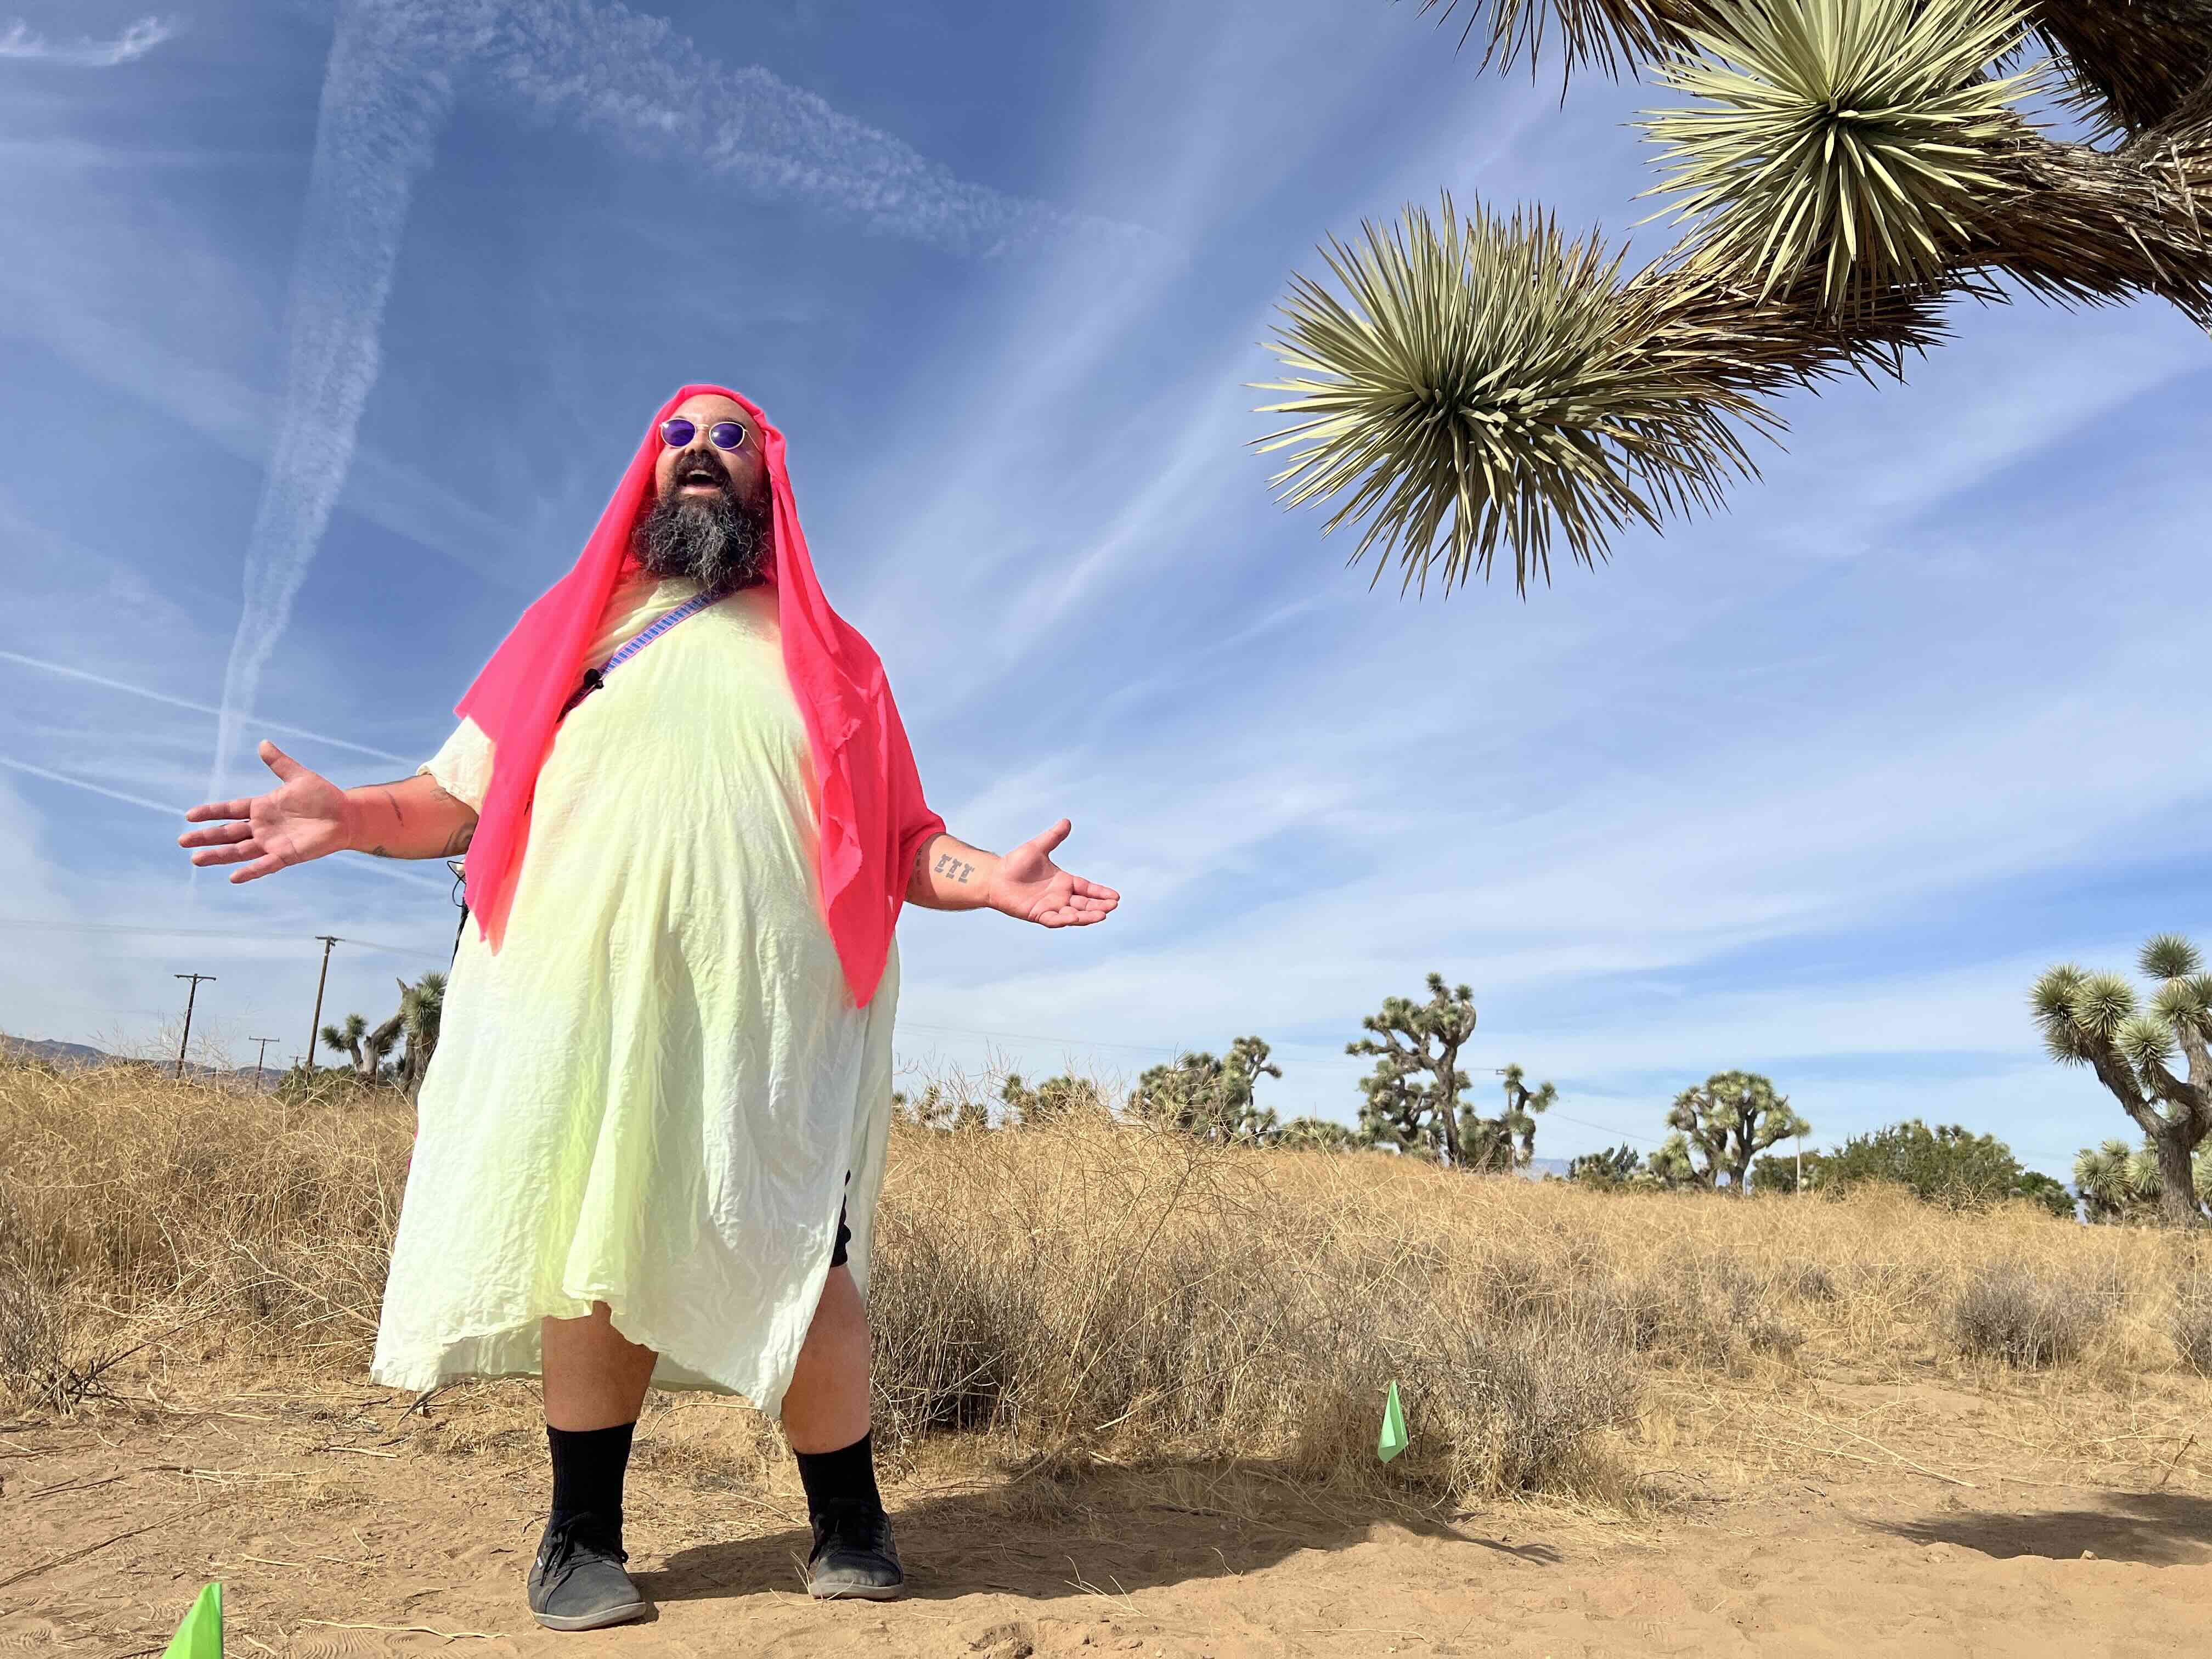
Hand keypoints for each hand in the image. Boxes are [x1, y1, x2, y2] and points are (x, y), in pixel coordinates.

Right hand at [178, 740, 353, 882]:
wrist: (346, 815)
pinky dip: (250, 870)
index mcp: (262, 807)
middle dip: (206, 837)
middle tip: (182, 841)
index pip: (230, 810)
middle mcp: (262, 827)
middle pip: (228, 833)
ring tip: (196, 859)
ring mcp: (272, 842)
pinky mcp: (286, 855)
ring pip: (239, 851)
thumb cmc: (324, 796)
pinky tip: (233, 877)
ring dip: (218, 855)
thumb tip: (263, 743)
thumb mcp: (298, 777)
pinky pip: (265, 865)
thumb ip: (279, 763)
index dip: (210, 812)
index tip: (189, 815)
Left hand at [987, 820, 1119, 928]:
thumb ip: (1053, 837)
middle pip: (1084, 903)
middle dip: (1099, 906)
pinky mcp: (1038, 914)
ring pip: (1073, 914)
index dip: (1101, 893)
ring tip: (1102, 915)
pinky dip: (1065, 920)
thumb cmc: (1015, 863)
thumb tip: (1067, 821)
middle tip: (1112, 906)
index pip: (1087, 888)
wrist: (995, 876)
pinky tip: (1075, 918)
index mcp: (1064, 882)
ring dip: (1087, 916)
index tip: (1116, 897)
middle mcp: (1060, 896)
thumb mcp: (1037, 847)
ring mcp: (1050, 907)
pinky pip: (1054, 920)